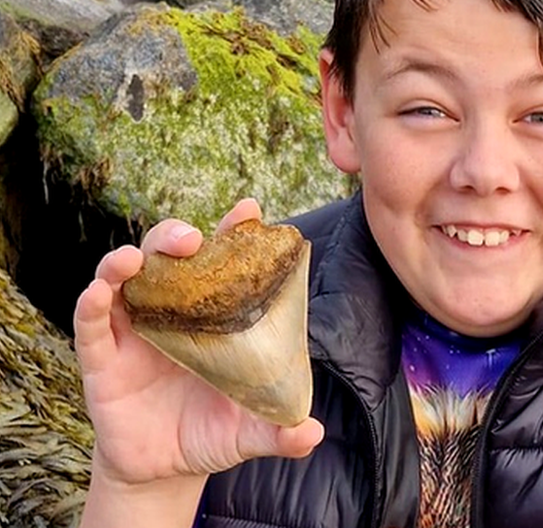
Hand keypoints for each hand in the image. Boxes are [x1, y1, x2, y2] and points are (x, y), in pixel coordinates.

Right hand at [73, 198, 323, 488]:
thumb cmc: (212, 433)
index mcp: (214, 317)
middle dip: (176, 236)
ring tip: (135, 258)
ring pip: (124, 278)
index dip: (234, 234)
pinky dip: (93, 303)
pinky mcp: (103, 358)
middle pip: (169, 258)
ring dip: (126, 260)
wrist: (165, 471)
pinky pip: (93, 323)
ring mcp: (136, 331)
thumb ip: (280, 430)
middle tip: (192, 239)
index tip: (249, 210)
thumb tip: (312, 433)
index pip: (222, 263)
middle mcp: (173, 313)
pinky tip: (100, 292)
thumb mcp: (250, 431)